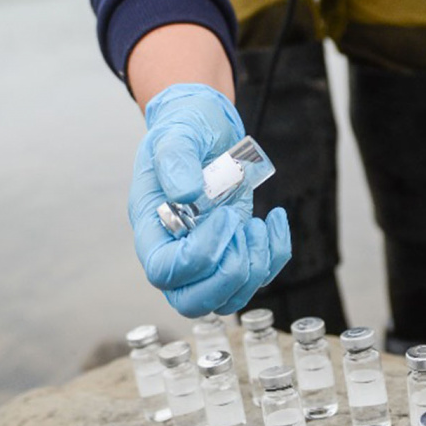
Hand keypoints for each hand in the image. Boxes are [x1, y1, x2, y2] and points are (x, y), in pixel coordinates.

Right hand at [128, 83, 290, 316]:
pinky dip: (274, 255)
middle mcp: (174, 248)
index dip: (198, 256)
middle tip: (242, 227)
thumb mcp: (177, 131)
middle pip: (191, 301)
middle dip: (228, 274)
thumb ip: (176, 158)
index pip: (163, 270)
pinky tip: (274, 219)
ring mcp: (205, 253)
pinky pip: (255, 278)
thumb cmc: (184, 127)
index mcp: (151, 225)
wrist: (204, 125)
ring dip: (253, 266)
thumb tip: (186, 193)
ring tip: (256, 223)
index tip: (225, 217)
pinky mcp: (233, 249)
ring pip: (226, 298)